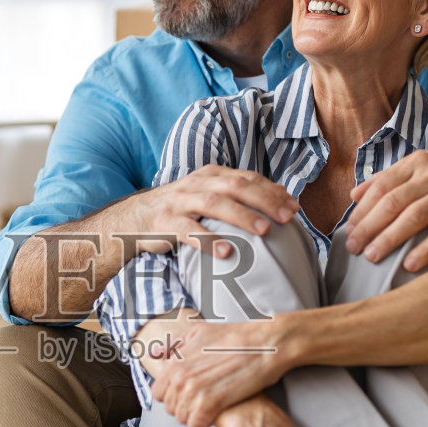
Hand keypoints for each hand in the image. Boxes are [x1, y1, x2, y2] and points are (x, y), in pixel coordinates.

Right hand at [130, 165, 297, 258]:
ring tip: (264, 230)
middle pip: (236, 187)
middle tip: (288, 217)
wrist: (132, 219)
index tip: (295, 207)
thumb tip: (277, 204)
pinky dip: (209, 240)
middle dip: (265, 201)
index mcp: (211, 175)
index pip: (248, 178)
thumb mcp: (206, 197)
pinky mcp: (165, 223)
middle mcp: (196, 184)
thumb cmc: (179, 211)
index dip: (273, 191)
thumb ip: (234, 197)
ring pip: (215, 204)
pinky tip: (228, 252)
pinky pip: (189, 230)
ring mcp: (180, 202)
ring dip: (242, 216)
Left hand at [151, 318, 293, 426]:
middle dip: (183, 407)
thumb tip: (154, 353)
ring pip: (182, 418)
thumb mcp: (199, 332)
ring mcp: (194, 391)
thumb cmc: (235, 337)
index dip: (172, 395)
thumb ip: (173, 344)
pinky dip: (204, 422)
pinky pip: (196, 424)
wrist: (264, 345)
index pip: (158, 393)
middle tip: (202, 400)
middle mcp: (180, 377)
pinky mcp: (210, 404)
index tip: (187, 393)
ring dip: (194, 415)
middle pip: (170, 408)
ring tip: (210, 406)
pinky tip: (215, 414)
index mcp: (175, 362)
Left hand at [344, 152, 427, 271]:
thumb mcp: (421, 170)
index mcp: (416, 163)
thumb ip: (389, 180)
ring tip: (372, 257)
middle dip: (369, 227)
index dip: (362, 211)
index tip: (347, 232)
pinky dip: (426, 249)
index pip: (381, 187)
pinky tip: (409, 264)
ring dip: (390, 238)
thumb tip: (353, 195)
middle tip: (353, 248)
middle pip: (393, 202)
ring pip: (414, 216)